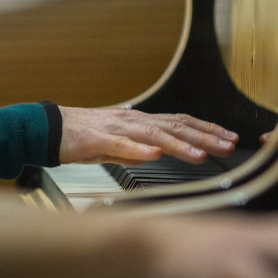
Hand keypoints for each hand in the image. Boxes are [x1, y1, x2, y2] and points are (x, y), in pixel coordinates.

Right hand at [58, 107, 238, 164]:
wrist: (48, 129)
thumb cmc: (83, 137)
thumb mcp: (119, 146)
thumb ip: (139, 149)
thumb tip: (158, 155)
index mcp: (141, 122)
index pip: (181, 122)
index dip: (207, 129)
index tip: (229, 138)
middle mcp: (134, 121)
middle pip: (176, 126)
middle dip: (205, 136)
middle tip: (228, 145)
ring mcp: (117, 129)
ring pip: (154, 134)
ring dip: (179, 144)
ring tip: (200, 154)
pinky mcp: (97, 140)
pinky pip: (120, 145)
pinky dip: (138, 150)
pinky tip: (154, 155)